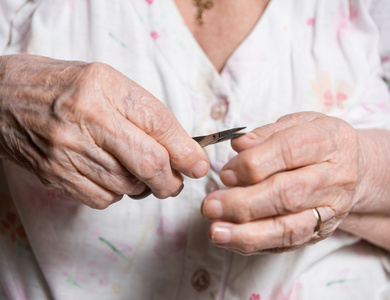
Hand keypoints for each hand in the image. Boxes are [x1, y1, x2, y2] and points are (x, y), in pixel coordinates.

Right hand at [0, 55, 208, 207]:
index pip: (160, 125)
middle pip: (149, 164)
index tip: (199, 165)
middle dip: (172, 180)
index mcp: (105, 88)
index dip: (187, 151)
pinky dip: (117, 194)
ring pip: (129, 187)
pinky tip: (110, 176)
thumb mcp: (108, 83)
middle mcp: (87, 119)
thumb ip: (145, 114)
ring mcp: (68, 150)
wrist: (3, 97)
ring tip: (134, 171)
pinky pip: (104, 200)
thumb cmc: (63, 87)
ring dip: (143, 186)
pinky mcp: (56, 175)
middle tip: (176, 181)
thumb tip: (182, 150)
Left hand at [201, 112, 362, 254]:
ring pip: (289, 227)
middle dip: (243, 203)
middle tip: (210, 205)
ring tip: (216, 232)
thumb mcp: (297, 123)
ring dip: (248, 233)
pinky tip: (230, 240)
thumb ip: (267, 133)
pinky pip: (288, 243)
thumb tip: (238, 145)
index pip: (289, 151)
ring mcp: (330, 209)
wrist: (354, 168)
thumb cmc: (316, 142)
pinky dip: (256, 244)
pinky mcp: (321, 231)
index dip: (253, 164)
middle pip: (287, 194)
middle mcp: (334, 177)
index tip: (225, 174)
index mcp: (328, 141)